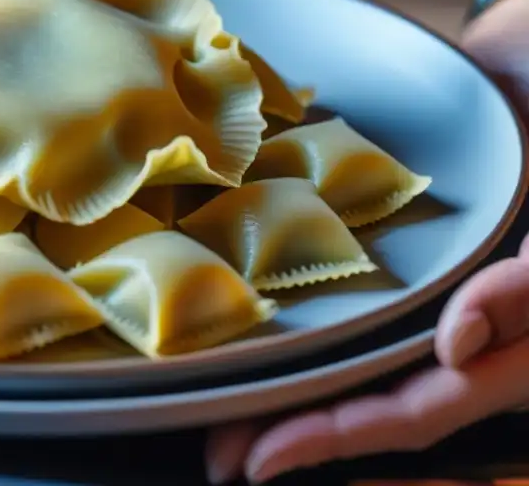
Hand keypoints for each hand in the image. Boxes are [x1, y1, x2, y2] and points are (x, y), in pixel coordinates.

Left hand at [203, 0, 528, 483]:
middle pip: (370, 395)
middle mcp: (462, 327)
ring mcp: (430, 291)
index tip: (257, 460)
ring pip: (354, 354)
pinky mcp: (403, 252)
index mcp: (511, 341)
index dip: (335, 438)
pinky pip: (352, 295)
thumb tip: (456, 345)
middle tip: (215, 449)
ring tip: (220, 401)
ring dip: (292, 380)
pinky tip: (257, 317)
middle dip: (294, 424)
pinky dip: (306, 314)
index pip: (414, 409)